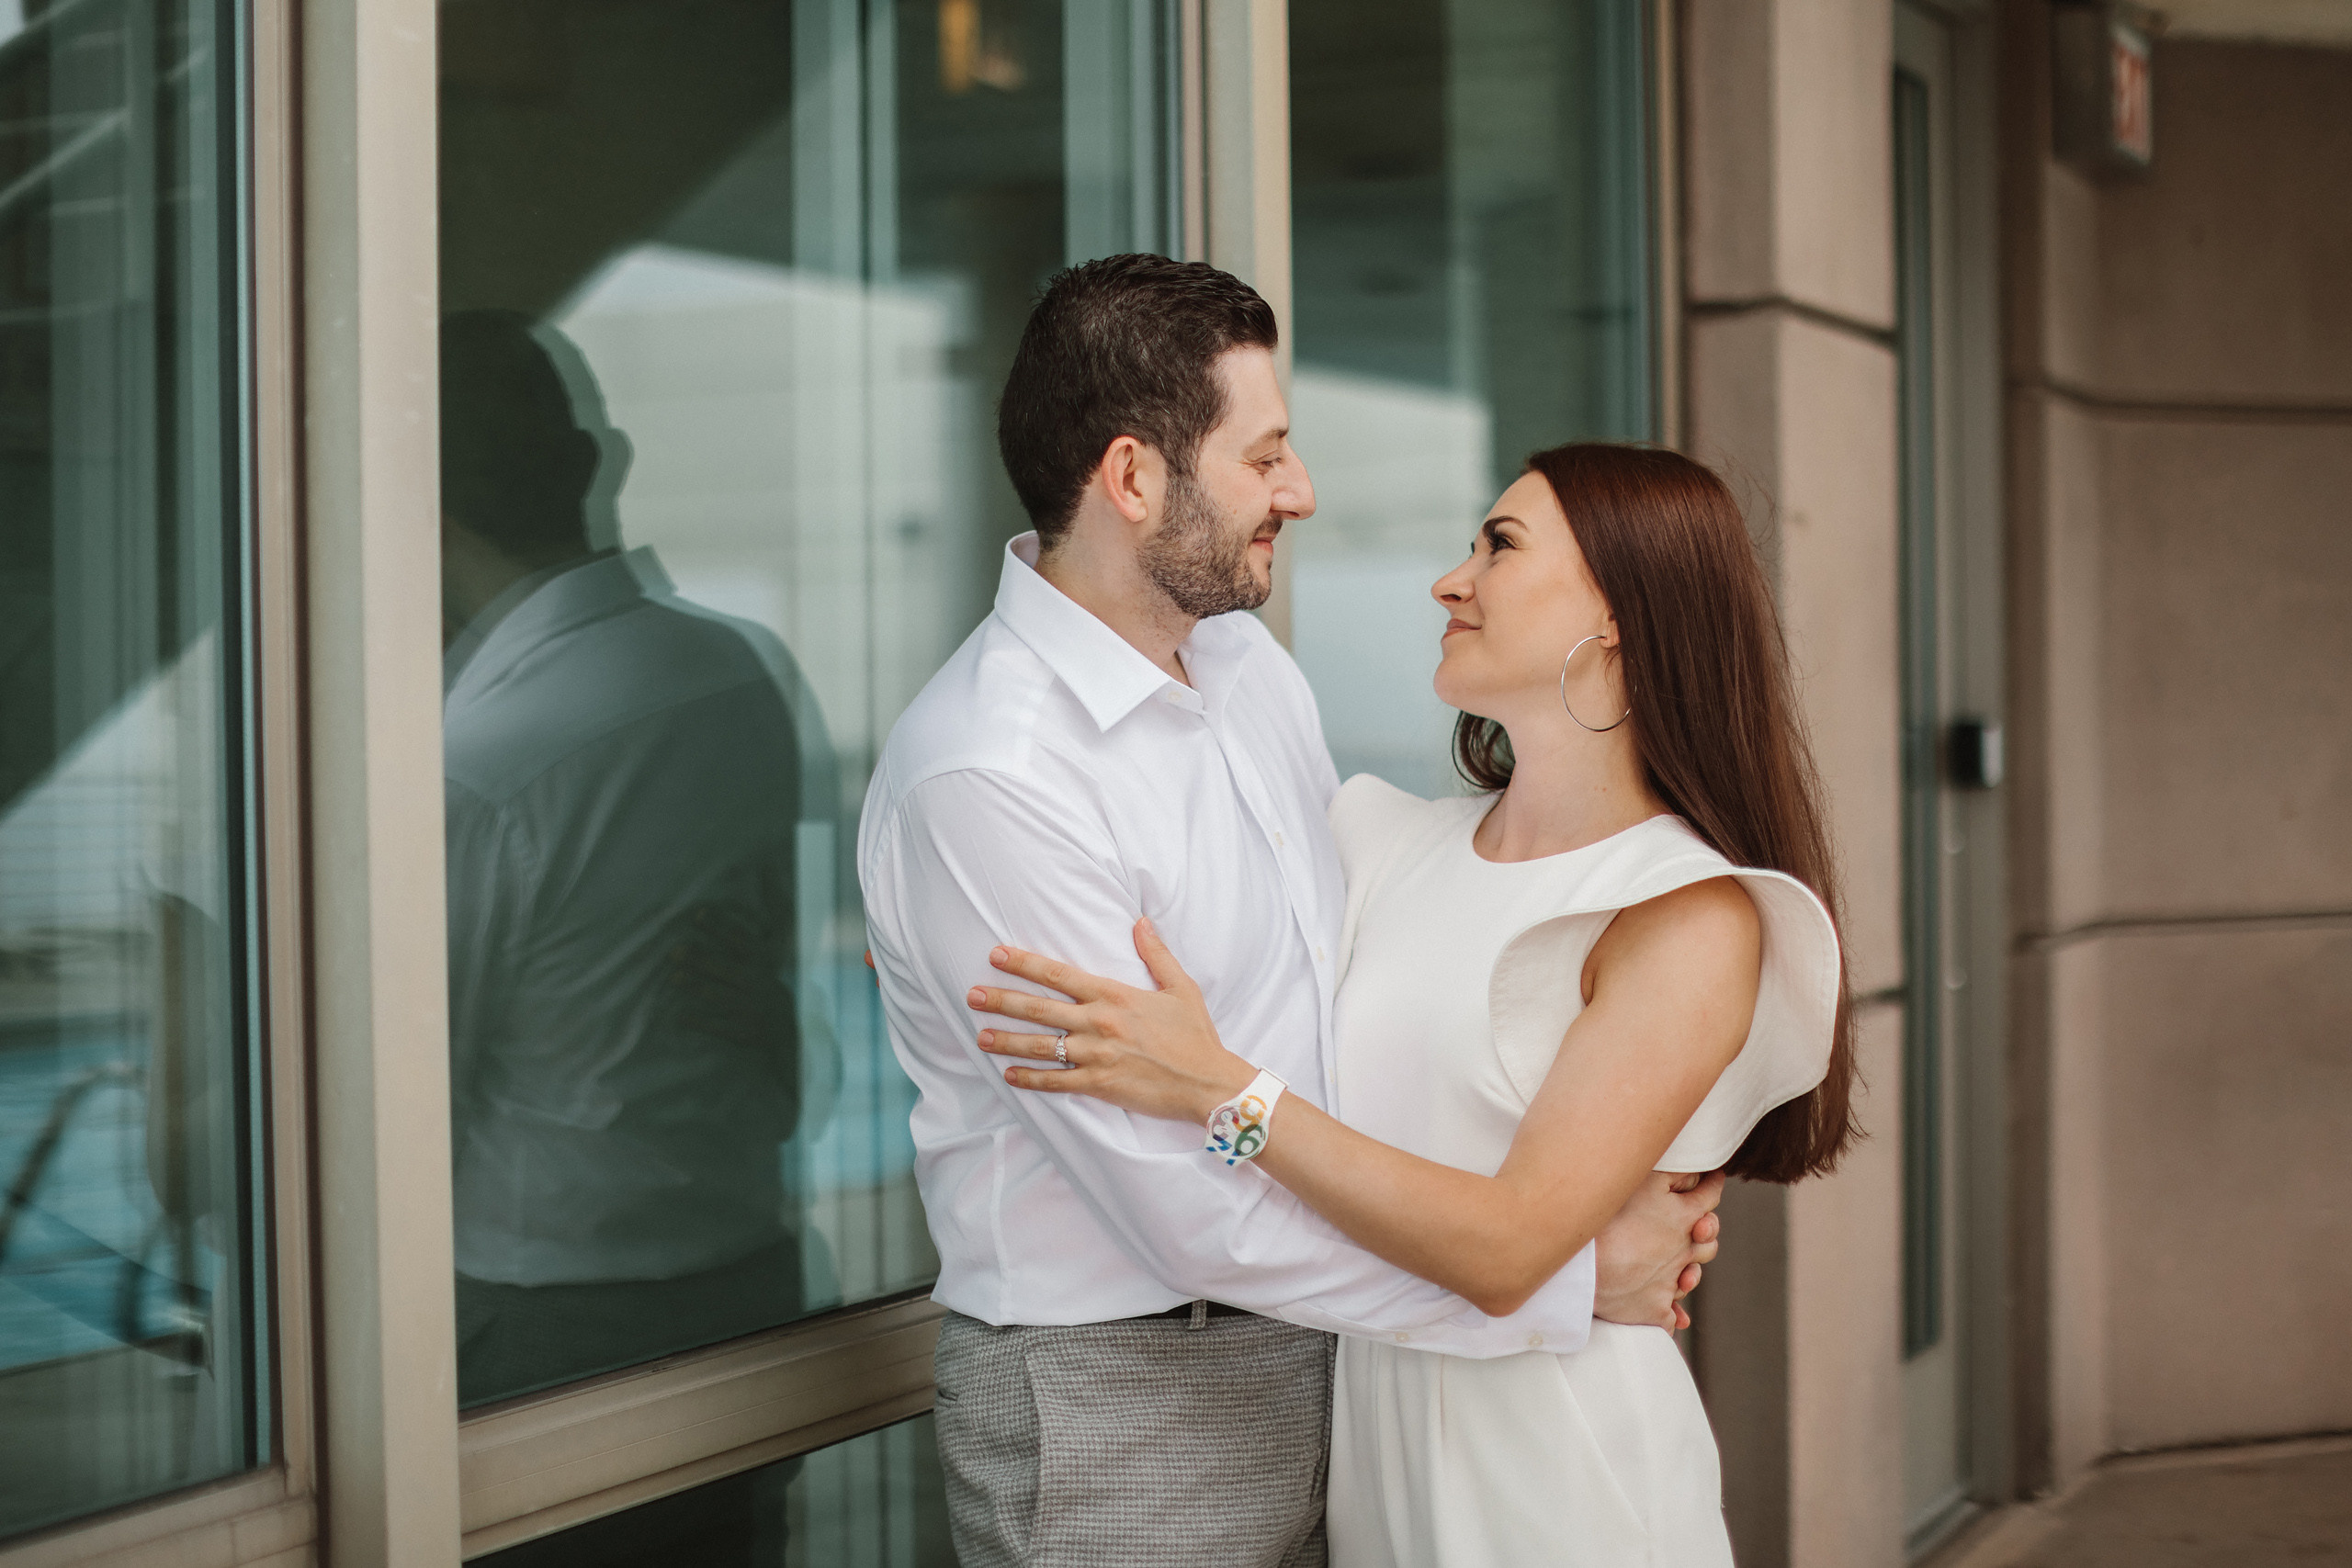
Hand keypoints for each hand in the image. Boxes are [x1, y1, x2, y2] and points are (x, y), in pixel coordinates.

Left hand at [668, 904, 798, 1057]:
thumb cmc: (768, 996)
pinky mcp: (741, 1032)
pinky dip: (697, 1021)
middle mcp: (756, 985)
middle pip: (724, 967)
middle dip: (699, 958)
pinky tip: (680, 1016)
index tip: (698, 915)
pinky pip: (715, 1026)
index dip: (720, 927)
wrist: (788, 1034)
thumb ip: (746, 953)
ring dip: (695, 986)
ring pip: (717, 995)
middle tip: (675, 951)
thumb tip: (717, 927)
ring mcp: (749, 1009)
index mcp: (762, 967)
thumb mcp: (766, 971)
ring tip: (675, 977)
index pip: (740, 942)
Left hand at [969, 918, 1255, 1123]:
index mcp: (1114, 995)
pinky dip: (1030, 1078)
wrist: (1208, 1083)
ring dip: (1006, 1040)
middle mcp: (1099, 1023)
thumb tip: (1140, 921)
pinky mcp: (1098, 1086)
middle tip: (972, 995)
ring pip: (1040, 1046)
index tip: (997, 955)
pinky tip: (1009, 1074)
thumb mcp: (1180, 988)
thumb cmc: (1196, 1036)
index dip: (1024, 964)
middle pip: (1039, 1009)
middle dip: (1002, 1000)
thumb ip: (1156, 954)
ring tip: (980, 1036)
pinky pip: (1055, 1082)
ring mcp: (1096, 1056)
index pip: (1058, 975)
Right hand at [1593, 1170, 1723, 1331]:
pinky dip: (1674, 1315)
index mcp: (1687, 1218)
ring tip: (1681, 1270)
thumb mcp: (1646, 1181)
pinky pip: (1672, 1317)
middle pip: (1708, 1242)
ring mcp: (1671, 1283)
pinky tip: (1673, 1314)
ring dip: (1689, 1272)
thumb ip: (1676, 1172)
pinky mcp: (1655, 1311)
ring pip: (1691, 1278)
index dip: (1713, 1183)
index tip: (1713, 1179)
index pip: (1711, 1196)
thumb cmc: (1611, 1219)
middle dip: (1704, 1232)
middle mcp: (1685, 1252)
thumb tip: (1696, 1168)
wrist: (1584, 1268)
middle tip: (1695, 1228)